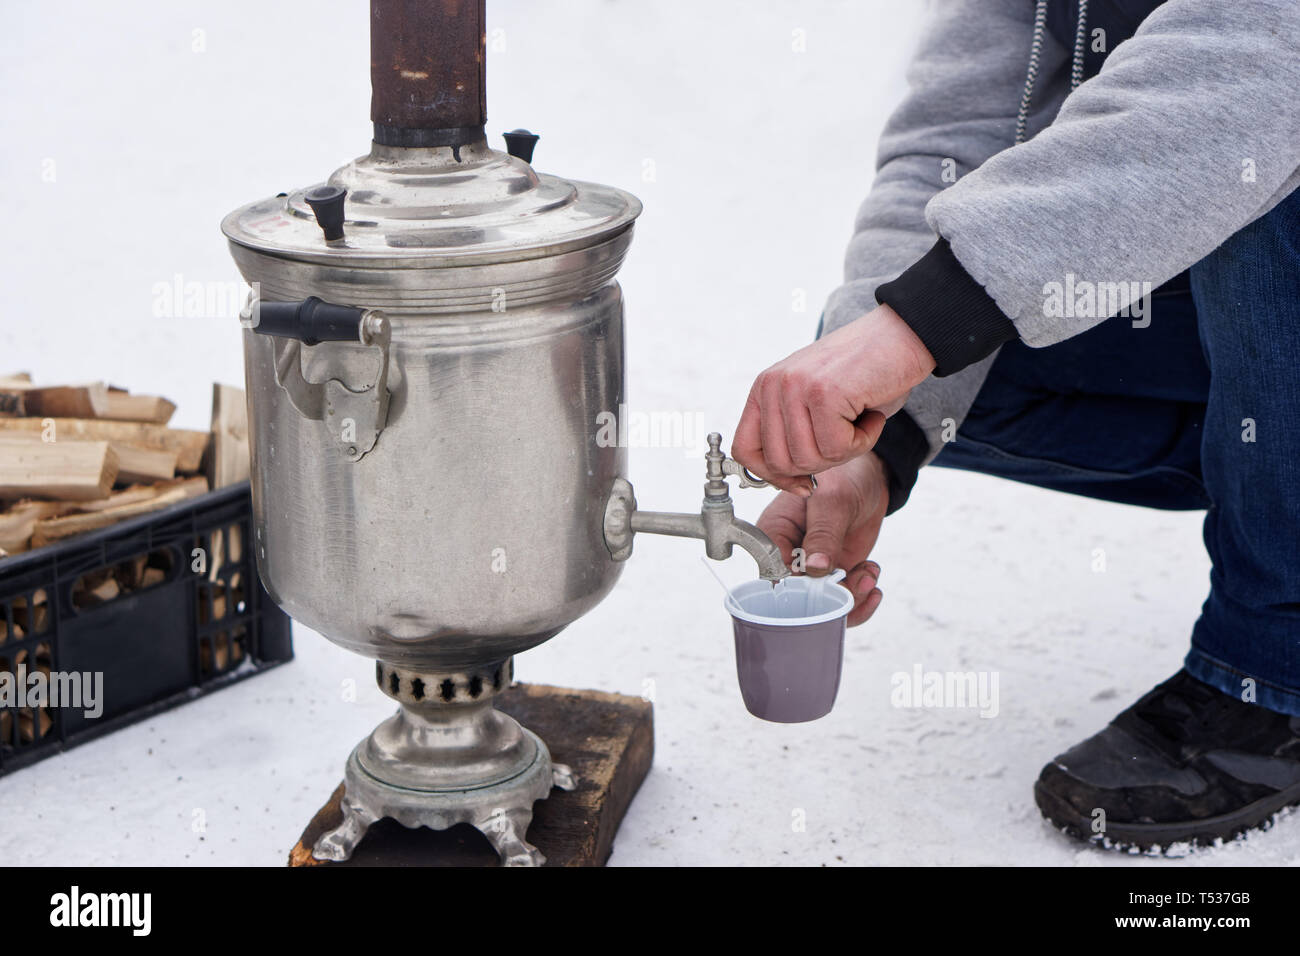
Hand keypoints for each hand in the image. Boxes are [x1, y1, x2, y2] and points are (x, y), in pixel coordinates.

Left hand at [733, 304, 933, 494]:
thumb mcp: (815, 404)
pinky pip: (838, 448)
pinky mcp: (823, 392)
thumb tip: (789, 483)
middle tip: (846, 437)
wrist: (903, 336)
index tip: (802, 482)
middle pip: (780, 462)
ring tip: (860, 421)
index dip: (771, 476)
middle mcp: (774, 385)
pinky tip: (872, 414)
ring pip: (808, 459)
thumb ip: (793, 437)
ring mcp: (796, 386)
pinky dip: (864, 441)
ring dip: (845, 452)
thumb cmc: (865, 375)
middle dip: (819, 464)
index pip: (744, 449)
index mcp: (764, 388)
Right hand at [756, 453, 889, 626]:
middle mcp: (788, 555)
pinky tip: (871, 578)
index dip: (800, 587)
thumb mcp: (832, 502)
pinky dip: (859, 596)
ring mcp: (812, 567)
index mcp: (774, 534)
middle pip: (799, 596)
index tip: (827, 583)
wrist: (869, 477)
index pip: (776, 573)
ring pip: (823, 603)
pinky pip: (840, 599)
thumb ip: (823, 534)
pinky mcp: (833, 573)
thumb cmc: (842, 477)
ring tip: (869, 574)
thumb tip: (815, 567)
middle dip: (830, 597)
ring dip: (850, 596)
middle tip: (858, 581)